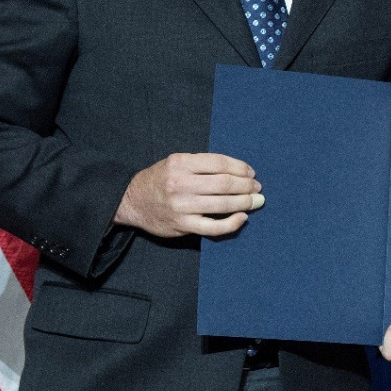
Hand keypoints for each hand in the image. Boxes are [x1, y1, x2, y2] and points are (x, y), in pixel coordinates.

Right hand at [113, 153, 262, 237]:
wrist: (133, 201)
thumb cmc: (160, 180)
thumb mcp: (176, 162)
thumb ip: (202, 164)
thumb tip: (238, 171)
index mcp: (181, 163)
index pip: (219, 163)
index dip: (240, 167)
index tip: (251, 172)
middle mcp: (181, 183)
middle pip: (224, 184)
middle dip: (247, 186)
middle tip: (258, 188)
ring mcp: (182, 206)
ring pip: (222, 204)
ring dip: (245, 203)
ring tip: (256, 201)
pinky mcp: (183, 225)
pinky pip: (213, 227)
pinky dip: (231, 223)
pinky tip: (241, 218)